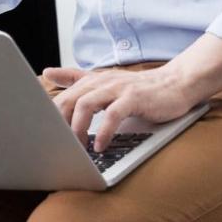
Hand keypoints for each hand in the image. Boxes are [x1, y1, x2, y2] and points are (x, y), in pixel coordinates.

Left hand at [44, 62, 204, 151]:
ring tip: (78, 148)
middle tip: (60, 146)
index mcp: (91, 80)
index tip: (46, 137)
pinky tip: (100, 146)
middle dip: (59, 125)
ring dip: (78, 129)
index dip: (49, 118)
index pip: (61, 97)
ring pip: (86, 105)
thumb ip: (75, 78)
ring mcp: (117, 88)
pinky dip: (103, 132)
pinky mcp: (134, 98)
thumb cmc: (138, 89)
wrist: (175, 84)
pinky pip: (112, 114)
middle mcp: (101, 82)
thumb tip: (47, 72)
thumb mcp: (103, 81)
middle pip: (68, 100)